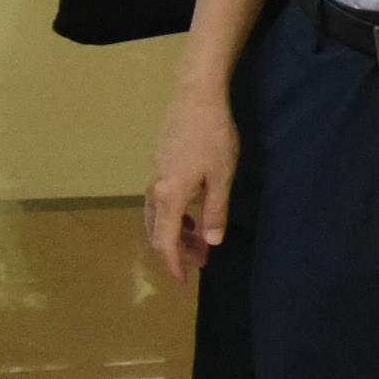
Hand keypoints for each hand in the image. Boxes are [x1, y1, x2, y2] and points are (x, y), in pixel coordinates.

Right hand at [144, 82, 238, 284]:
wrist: (196, 96)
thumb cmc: (213, 136)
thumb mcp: (222, 177)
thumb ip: (215, 211)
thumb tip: (211, 242)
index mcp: (169, 195)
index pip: (165, 240)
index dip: (173, 263)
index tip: (182, 281)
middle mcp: (155, 188)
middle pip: (157, 230)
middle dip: (176, 250)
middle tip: (199, 262)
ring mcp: (156, 174)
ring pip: (157, 215)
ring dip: (175, 232)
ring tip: (198, 241)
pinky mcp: (161, 163)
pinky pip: (161, 200)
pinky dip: (173, 215)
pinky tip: (191, 212)